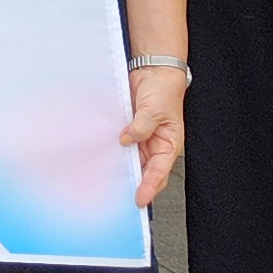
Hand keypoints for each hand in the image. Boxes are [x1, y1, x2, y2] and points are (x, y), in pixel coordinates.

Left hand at [123, 63, 188, 205]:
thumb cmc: (163, 91)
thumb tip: (126, 140)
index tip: (139, 199)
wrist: (153, 72)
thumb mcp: (155, 110)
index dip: (149, 187)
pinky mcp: (130, 130)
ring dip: (124, 170)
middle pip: (145, 171)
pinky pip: (123, 145)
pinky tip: (104, 158)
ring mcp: (142, 138)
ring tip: (110, 184)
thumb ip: (141, 127)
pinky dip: (115, 152)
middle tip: (121, 199)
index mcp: (169, 145)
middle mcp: (155, 145)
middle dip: (135, 185)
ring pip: (133, 160)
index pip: (159, 172)